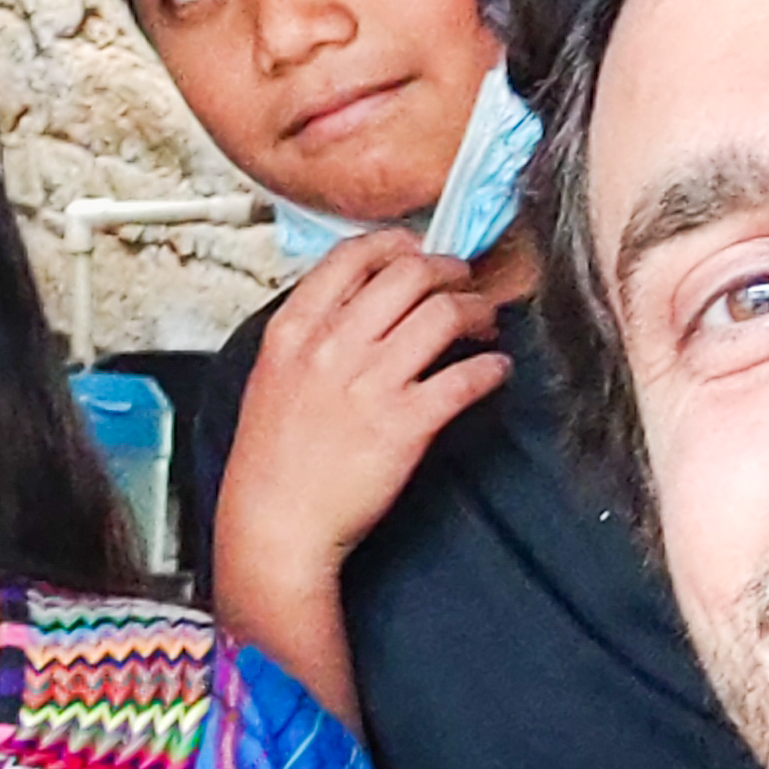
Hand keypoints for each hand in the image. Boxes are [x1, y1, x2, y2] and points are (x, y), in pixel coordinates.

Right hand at [214, 235, 505, 583]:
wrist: (276, 524)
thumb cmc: (272, 460)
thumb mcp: (272, 378)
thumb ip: (309, 335)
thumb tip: (361, 303)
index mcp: (294, 330)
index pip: (351, 255)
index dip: (397, 243)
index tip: (419, 249)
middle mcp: (332, 347)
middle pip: (409, 273)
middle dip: (449, 271)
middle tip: (464, 283)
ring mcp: (370, 384)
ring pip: (444, 313)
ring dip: (477, 312)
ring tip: (484, 324)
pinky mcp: (406, 424)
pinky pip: (466, 377)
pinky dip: (491, 368)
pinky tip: (495, 370)